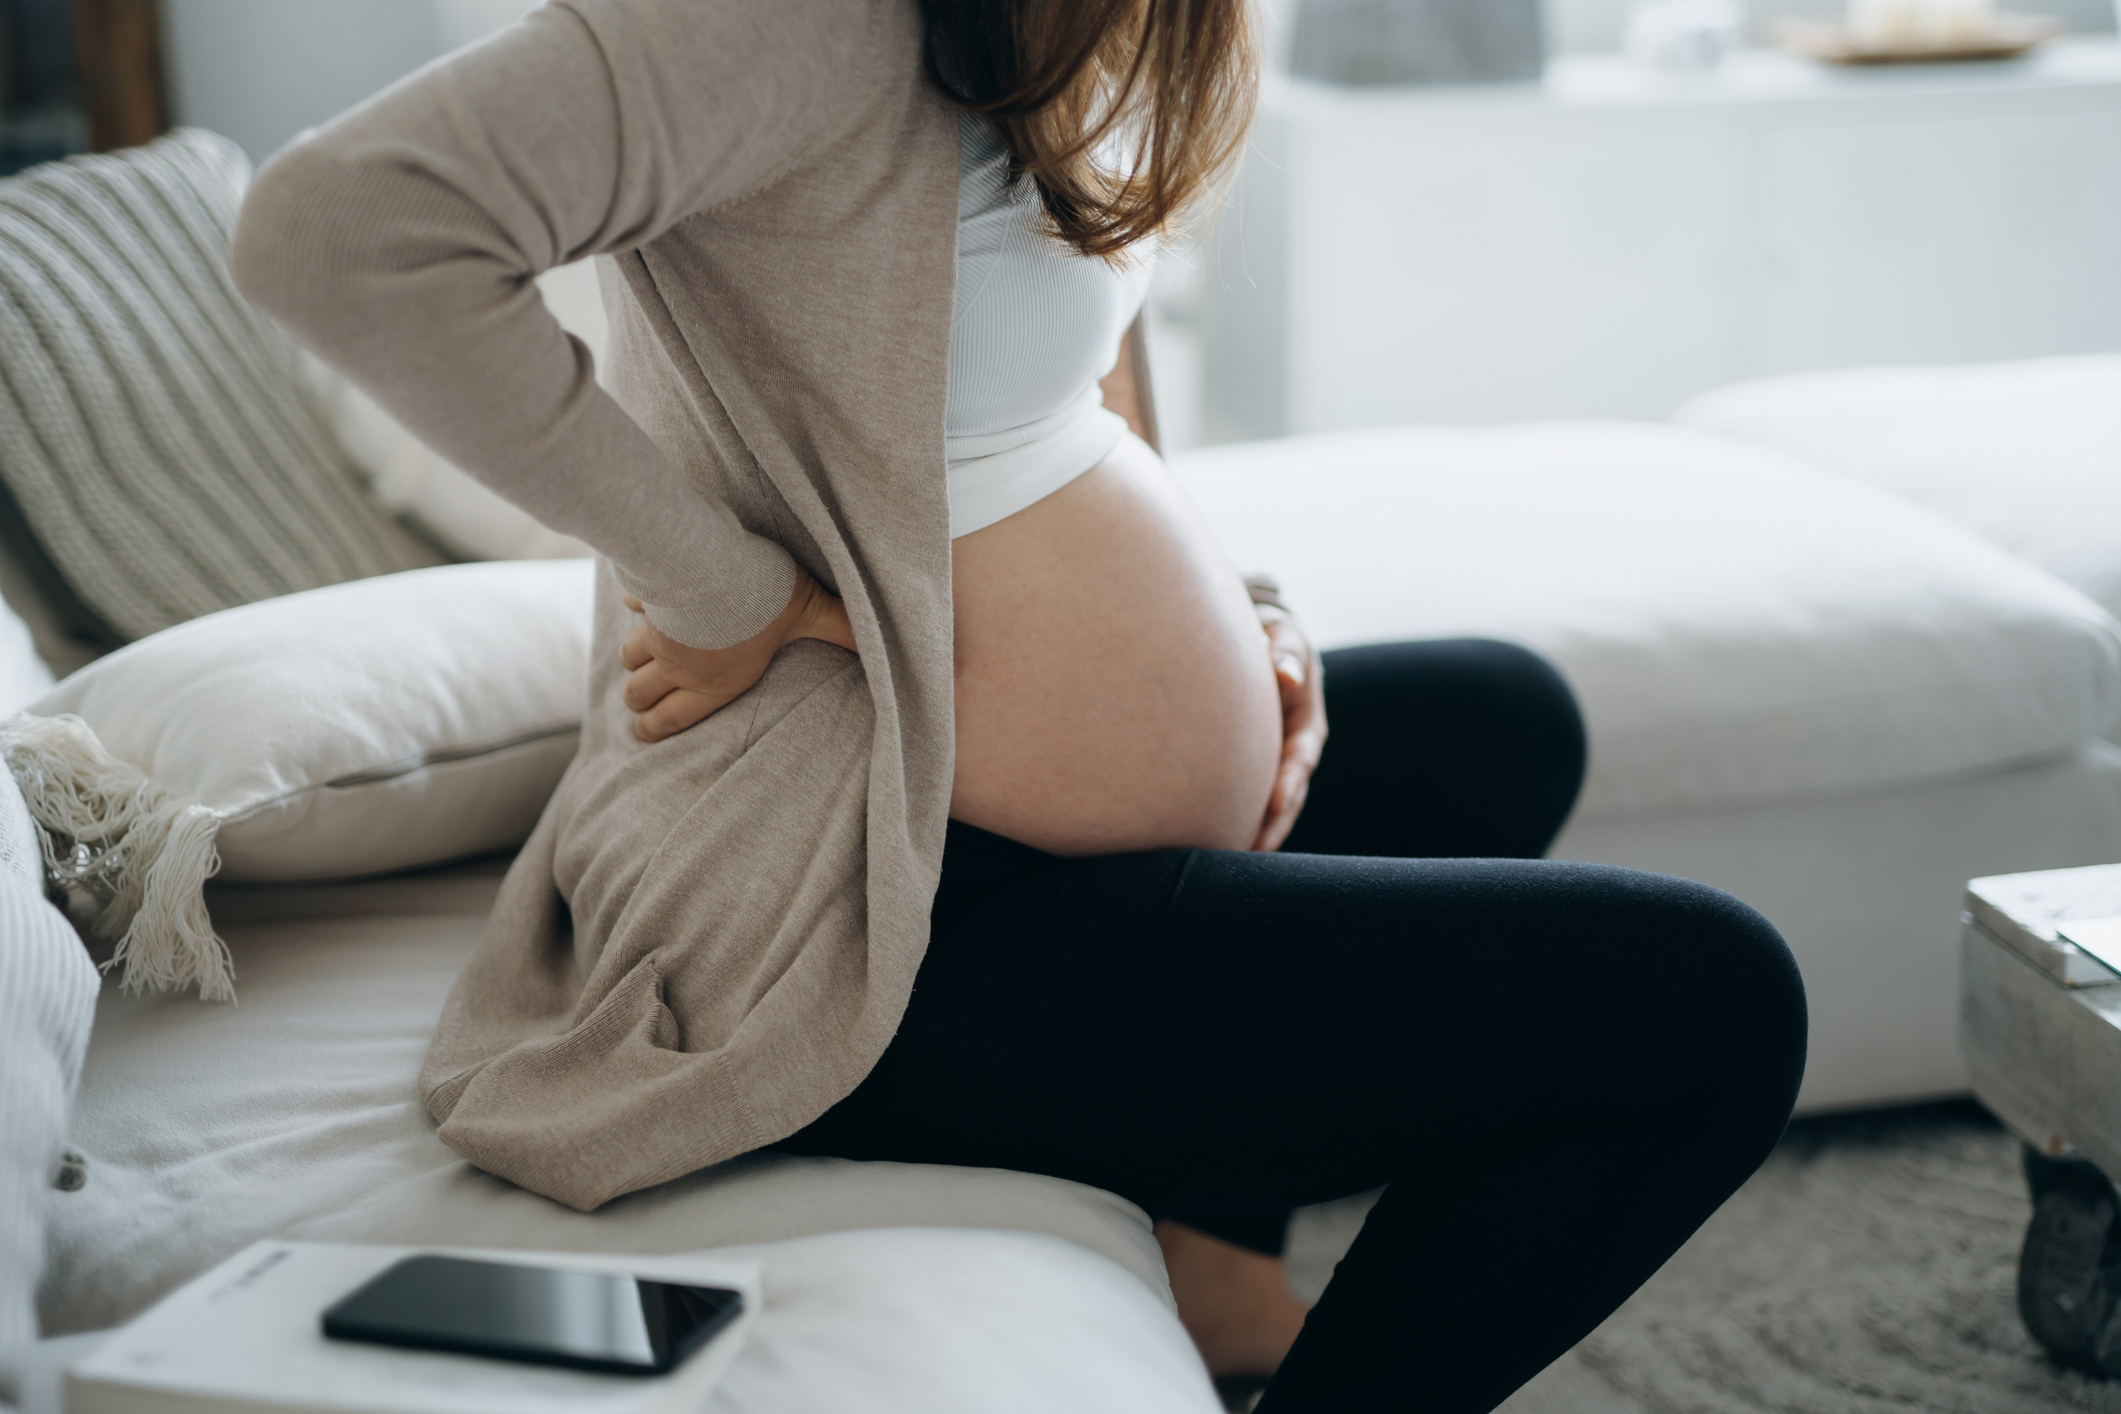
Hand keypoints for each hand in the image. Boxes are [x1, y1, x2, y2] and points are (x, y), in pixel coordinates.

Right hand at [620, 574, 855, 742]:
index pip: (674, 718)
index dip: (654, 729)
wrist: (716, 565)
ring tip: (637, 659)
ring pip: (628, 657)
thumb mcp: (813, 613)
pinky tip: (642, 598)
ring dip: (632, 659)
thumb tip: (880, 647)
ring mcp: (656, 634)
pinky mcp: (645, 600)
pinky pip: (633, 605)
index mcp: (716, 682)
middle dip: (637, 699)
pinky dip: (637, 603)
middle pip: (639, 693)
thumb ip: (840, 630)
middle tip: (638, 699)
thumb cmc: (766, 597)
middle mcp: (680, 665)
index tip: (643, 732)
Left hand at [1252, 615, 1326, 851]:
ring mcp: (1277, 766)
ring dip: (1257, 833)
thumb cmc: (1277, 643)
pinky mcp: (1258, 772)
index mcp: (1308, 726)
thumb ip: (1286, 653)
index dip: (1288, 783)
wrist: (1269, 649)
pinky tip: (1214, 844)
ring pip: (1271, 808)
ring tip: (1232, 860)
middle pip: (1289, 797)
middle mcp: (1296, 753)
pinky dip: (1239, 822)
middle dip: (1274, 825)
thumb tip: (1285, 673)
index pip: (1300, 760)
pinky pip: (1250, 801)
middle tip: (1253, 851)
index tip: (1273, 804)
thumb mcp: (1286, 641)